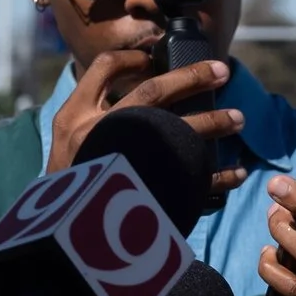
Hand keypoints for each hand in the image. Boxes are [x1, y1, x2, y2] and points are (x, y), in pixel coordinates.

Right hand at [48, 50, 245, 199]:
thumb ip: (92, 120)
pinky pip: (191, 179)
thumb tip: (140, 97)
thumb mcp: (67, 146)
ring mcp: (122, 161)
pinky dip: (218, 175)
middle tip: (222, 71)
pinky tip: (236, 173)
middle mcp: (97, 132)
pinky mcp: (143, 193)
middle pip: (153, 91)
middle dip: (192, 78)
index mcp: (74, 117)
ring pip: (178, 130)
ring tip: (238, 118)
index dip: (134, 58)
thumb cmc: (66, 188)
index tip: (156, 57)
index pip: (105, 68)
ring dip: (213, 122)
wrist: (58, 238)